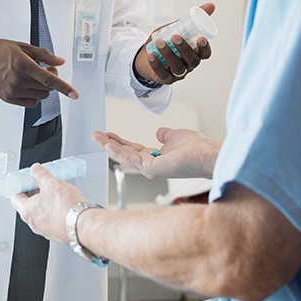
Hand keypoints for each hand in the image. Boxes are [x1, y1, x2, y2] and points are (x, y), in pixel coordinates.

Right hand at [0, 38, 77, 106]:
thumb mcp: (21, 46)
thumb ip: (43, 55)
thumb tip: (59, 61)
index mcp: (22, 65)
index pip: (49, 79)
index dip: (64, 87)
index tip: (74, 94)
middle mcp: (18, 81)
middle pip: (47, 88)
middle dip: (52, 79)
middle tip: (47, 68)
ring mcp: (13, 92)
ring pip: (41, 96)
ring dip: (44, 87)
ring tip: (35, 75)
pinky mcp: (9, 99)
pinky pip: (31, 102)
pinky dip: (35, 95)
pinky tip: (30, 85)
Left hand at [10, 163, 85, 242]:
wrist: (83, 225)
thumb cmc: (67, 209)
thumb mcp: (52, 183)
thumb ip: (41, 175)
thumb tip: (35, 170)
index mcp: (27, 211)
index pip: (15, 197)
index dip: (20, 186)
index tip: (26, 180)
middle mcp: (34, 223)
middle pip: (28, 205)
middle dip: (35, 192)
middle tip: (43, 182)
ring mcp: (45, 229)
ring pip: (41, 212)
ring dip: (46, 202)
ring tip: (56, 192)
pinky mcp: (57, 232)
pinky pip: (52, 219)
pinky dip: (55, 211)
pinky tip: (64, 203)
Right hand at [92, 126, 220, 179]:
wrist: (206, 154)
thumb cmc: (196, 148)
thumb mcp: (176, 136)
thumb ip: (166, 135)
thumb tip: (159, 132)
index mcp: (156, 158)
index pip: (133, 149)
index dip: (120, 141)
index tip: (108, 133)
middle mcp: (150, 165)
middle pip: (124, 153)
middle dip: (109, 143)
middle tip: (95, 134)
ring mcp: (149, 168)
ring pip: (123, 156)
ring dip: (108, 145)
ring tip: (96, 136)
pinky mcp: (150, 168)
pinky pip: (129, 158)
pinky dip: (117, 149)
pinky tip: (107, 142)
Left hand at [133, 2, 214, 84]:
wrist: (145, 54)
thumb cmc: (165, 41)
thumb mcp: (177, 28)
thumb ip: (191, 19)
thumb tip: (211, 5)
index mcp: (195, 53)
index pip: (205, 54)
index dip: (205, 48)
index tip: (200, 38)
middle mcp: (188, 65)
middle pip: (192, 61)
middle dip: (184, 48)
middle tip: (174, 36)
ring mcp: (177, 74)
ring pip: (177, 67)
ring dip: (168, 54)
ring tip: (158, 42)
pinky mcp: (164, 79)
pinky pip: (162, 74)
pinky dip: (156, 65)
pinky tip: (151, 55)